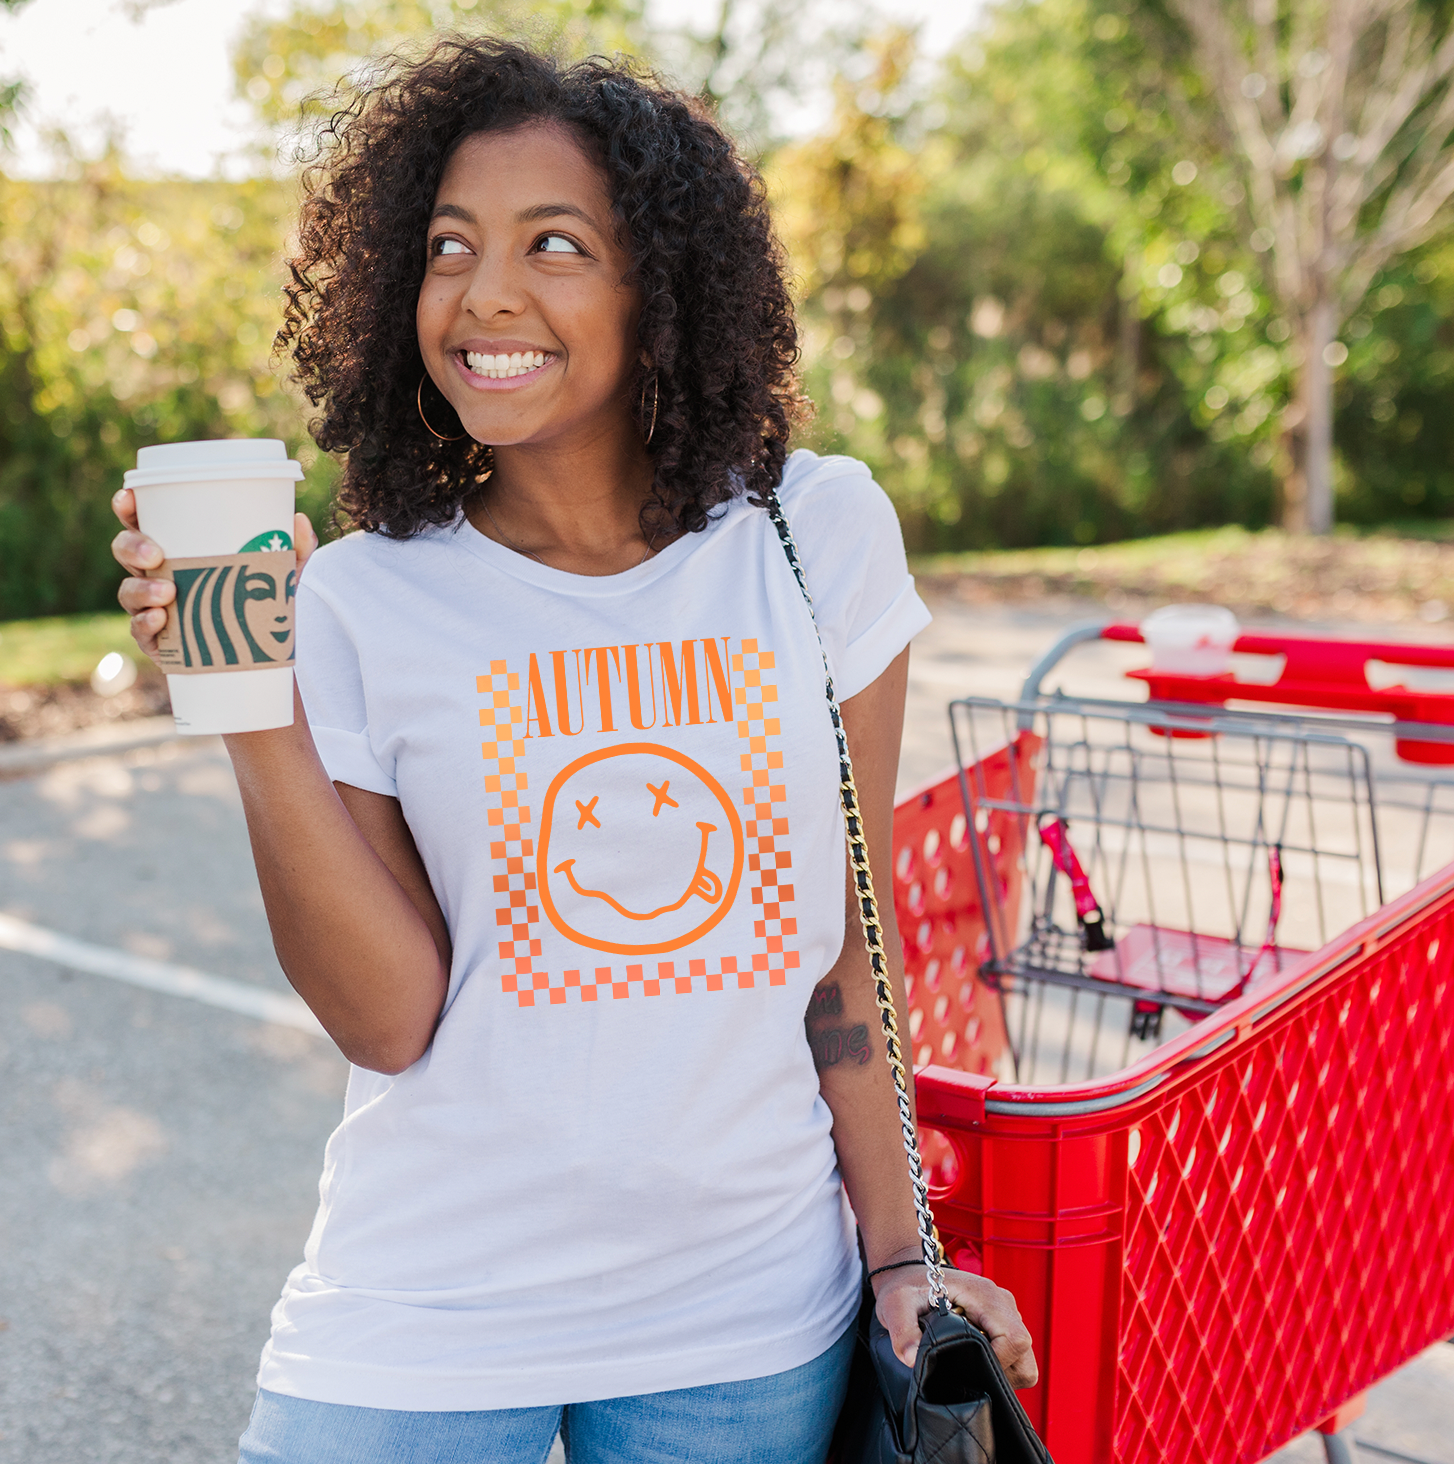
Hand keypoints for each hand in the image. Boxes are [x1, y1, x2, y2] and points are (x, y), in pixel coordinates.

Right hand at [111, 488, 317, 668]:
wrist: (262, 652)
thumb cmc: (260, 598)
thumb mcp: (281, 572)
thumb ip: (293, 547)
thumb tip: (299, 520)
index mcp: (175, 546)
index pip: (141, 520)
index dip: (128, 506)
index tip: (130, 498)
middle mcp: (155, 573)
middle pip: (125, 550)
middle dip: (132, 547)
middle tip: (155, 555)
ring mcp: (152, 607)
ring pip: (129, 591)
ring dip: (141, 589)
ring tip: (167, 593)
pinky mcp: (157, 640)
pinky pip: (140, 630)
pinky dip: (145, 624)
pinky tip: (159, 619)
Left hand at [873, 1264, 1037, 1386]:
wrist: (907, 1273)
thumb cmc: (905, 1285)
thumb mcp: (896, 1304)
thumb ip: (902, 1331)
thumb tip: (912, 1359)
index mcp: (985, 1296)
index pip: (1015, 1340)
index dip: (999, 1362)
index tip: (969, 1367)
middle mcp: (1001, 1303)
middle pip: (1025, 1352)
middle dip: (1003, 1371)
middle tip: (969, 1370)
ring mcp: (1003, 1312)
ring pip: (1022, 1357)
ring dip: (1001, 1369)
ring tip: (966, 1363)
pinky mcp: (999, 1322)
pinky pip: (1013, 1354)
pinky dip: (998, 1364)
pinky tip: (969, 1357)